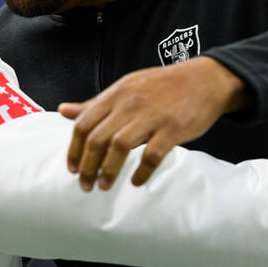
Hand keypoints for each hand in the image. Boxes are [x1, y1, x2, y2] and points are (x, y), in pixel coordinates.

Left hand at [57, 57, 249, 190]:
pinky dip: (141, 171)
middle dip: (87, 166)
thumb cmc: (161, 86)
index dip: (74, 149)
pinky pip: (152, 154)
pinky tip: (136, 182)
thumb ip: (95, 103)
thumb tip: (63, 110)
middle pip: (98, 138)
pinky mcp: (173, 128)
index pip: (84, 123)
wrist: (204, 79)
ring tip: (104, 186)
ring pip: (120, 146)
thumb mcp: (125, 88)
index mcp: (116, 94)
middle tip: (85, 184)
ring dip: (109, 170)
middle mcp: (130, 104)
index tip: (72, 168)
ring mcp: (152, 116)